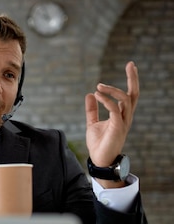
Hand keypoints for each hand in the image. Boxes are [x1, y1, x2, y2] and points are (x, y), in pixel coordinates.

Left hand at [84, 61, 138, 186]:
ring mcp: (123, 121)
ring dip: (112, 90)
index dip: (131, 80)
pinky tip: (97, 95)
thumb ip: (92, 110)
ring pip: (125, 100)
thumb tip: (89, 95)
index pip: (129, 94)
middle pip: (134, 94)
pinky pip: (115, 109)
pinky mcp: (118, 127)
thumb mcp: (92, 123)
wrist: (99, 159)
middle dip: (133, 79)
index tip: (130, 66)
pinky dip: (106, 100)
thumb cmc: (98, 143)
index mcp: (121, 115)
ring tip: (99, 86)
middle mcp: (125, 116)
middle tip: (130, 64)